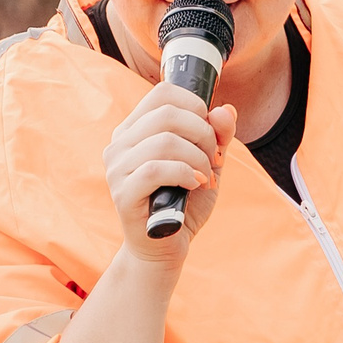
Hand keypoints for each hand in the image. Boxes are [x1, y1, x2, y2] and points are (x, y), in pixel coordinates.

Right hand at [104, 81, 235, 261]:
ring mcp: (117, 168)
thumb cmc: (184, 203)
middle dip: (203, 134)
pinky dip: (185, 173)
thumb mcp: (208, 164)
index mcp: (135, 129)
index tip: (211, 133)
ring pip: (164, 141)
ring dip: (198, 158)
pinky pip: (155, 169)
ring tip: (206, 177)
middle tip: (215, 159)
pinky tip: (195, 185)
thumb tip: (225, 110)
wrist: (164, 248)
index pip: (163, 93)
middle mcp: (120, 144)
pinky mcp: (122, 194)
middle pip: (167, 113)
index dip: (196, 106)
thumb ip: (218, 136)